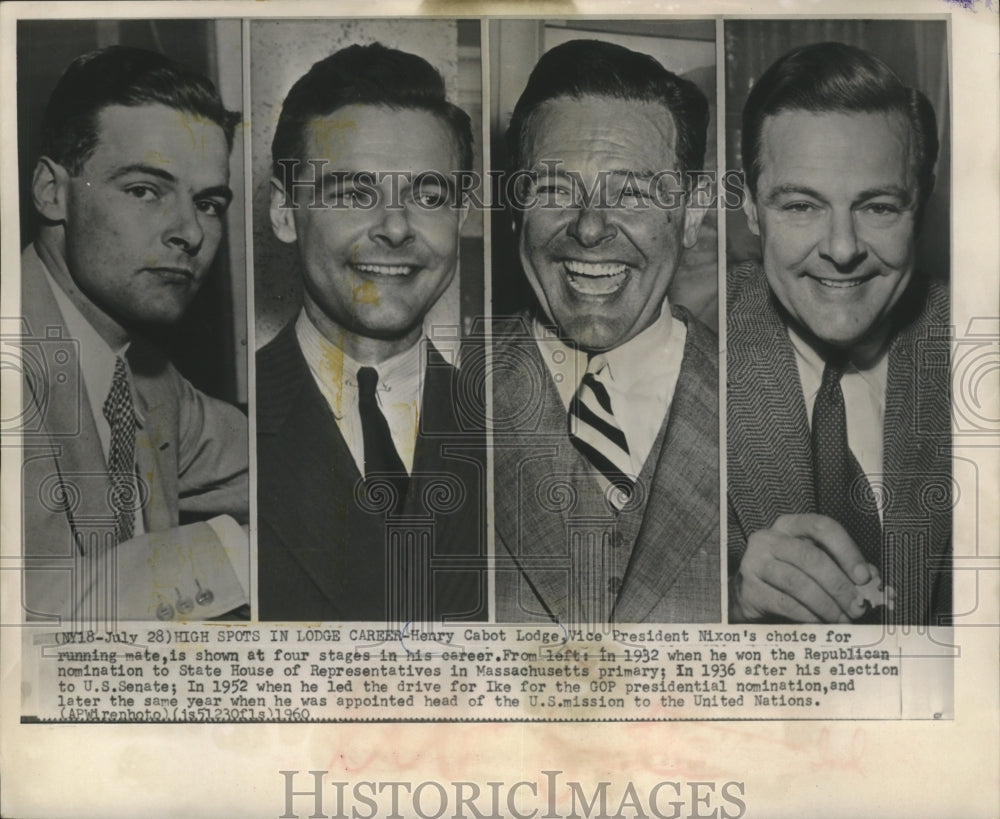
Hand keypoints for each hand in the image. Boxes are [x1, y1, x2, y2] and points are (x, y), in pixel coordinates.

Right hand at [731, 513, 873, 622]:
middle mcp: (769, 539)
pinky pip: (785, 603)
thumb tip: (877, 584)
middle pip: (810, 558)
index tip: (864, 576)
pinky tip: (821, 622)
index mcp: (790, 526)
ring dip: (826, 605)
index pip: (822, 526)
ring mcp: (755, 562)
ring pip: (798, 583)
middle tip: (857, 607)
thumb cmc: (791, 576)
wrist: (752, 595)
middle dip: (839, 586)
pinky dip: (808, 615)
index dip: (847, 550)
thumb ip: (846, 570)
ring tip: (842, 619)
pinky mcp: (749, 589)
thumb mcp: (817, 566)